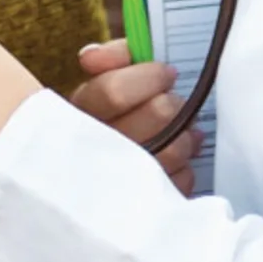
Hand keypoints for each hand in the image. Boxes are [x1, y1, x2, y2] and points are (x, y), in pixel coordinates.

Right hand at [70, 39, 202, 194]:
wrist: (108, 166)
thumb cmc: (113, 113)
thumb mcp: (103, 79)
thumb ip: (110, 57)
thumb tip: (92, 57)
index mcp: (78, 112)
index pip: (113, 92)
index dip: (148, 77)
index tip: (165, 73)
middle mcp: (93, 148)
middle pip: (154, 116)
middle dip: (171, 104)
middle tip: (172, 102)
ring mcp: (119, 181)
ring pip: (170, 152)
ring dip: (184, 136)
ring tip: (182, 130)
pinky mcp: (143, 204)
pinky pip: (178, 183)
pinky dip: (184, 168)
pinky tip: (177, 159)